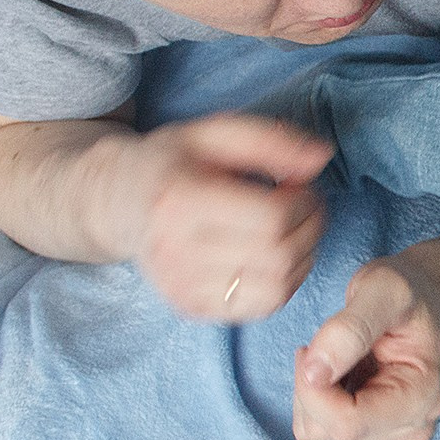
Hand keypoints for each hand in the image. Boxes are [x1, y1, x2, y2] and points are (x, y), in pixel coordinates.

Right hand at [108, 113, 331, 321]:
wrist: (117, 203)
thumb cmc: (172, 163)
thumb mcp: (213, 133)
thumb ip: (269, 139)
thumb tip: (322, 156)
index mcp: (178, 200)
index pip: (271, 218)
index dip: (304, 202)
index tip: (299, 186)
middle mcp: (174, 250)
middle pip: (279, 255)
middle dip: (310, 228)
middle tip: (304, 207)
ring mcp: (181, 286)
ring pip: (278, 287)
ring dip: (303, 257)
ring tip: (291, 230)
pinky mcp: (191, 306)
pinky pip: (263, 306)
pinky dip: (285, 281)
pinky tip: (275, 256)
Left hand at [292, 253, 439, 439]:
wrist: (423, 297)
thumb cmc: (407, 291)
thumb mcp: (381, 291)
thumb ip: (349, 330)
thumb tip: (314, 374)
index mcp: (422, 397)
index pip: (347, 423)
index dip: (312, 390)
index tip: (309, 346)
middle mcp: (414, 426)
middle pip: (330, 433)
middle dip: (311, 388)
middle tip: (323, 345)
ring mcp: (397, 436)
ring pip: (320, 434)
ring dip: (312, 393)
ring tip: (333, 356)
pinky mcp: (377, 434)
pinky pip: (321, 430)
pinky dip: (317, 399)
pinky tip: (338, 372)